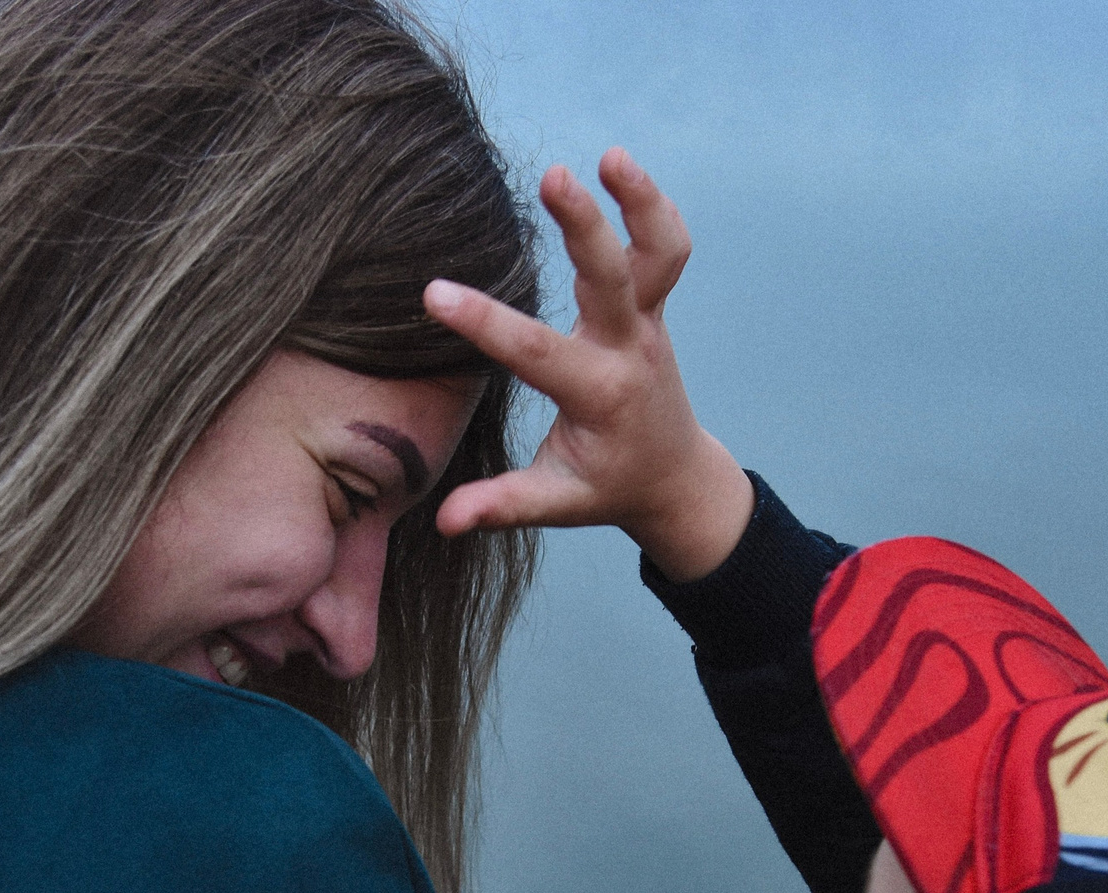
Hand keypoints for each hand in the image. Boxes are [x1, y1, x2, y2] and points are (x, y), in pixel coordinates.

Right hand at [425, 148, 754, 581]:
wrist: (673, 477)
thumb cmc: (606, 487)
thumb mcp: (556, 502)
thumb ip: (503, 507)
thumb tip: (444, 522)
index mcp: (598, 395)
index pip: (535, 353)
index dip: (484, 322)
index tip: (434, 295)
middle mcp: (628, 349)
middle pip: (613, 279)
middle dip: (586, 228)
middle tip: (554, 175)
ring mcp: (648, 322)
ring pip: (661, 252)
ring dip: (641, 202)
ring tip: (609, 156)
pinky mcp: (654, 306)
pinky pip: (667, 248)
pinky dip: (650, 209)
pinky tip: (618, 169)